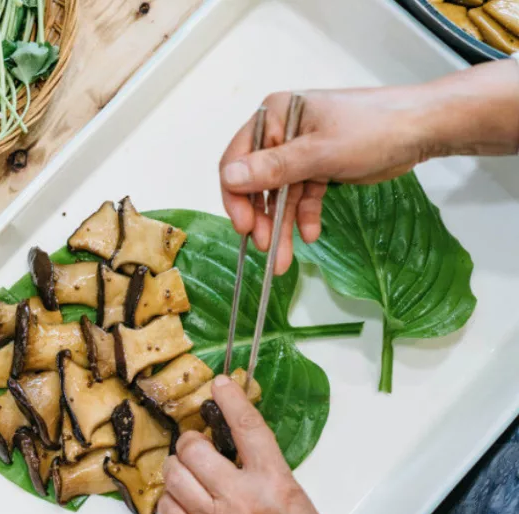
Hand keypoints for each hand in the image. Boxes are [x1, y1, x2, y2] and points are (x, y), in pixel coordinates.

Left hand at [158, 375, 381, 513]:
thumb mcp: (299, 502)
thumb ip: (267, 474)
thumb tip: (241, 452)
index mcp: (274, 484)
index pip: (247, 428)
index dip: (231, 400)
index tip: (221, 384)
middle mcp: (240, 500)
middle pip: (194, 449)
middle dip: (193, 441)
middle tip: (199, 445)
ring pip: (173, 476)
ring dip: (179, 468)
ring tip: (191, 473)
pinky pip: (168, 509)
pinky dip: (172, 498)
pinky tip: (186, 501)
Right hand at [219, 59, 518, 274]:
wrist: (423, 129)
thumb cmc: (375, 129)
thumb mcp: (320, 151)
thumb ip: (274, 168)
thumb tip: (230, 178)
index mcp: (277, 116)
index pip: (238, 160)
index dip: (236, 196)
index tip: (245, 226)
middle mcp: (283, 132)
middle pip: (257, 182)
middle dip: (261, 218)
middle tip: (266, 248)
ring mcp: (300, 151)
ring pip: (280, 195)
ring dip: (281, 225)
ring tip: (284, 258)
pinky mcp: (319, 167)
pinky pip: (302, 197)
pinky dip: (304, 216)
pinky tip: (311, 234)